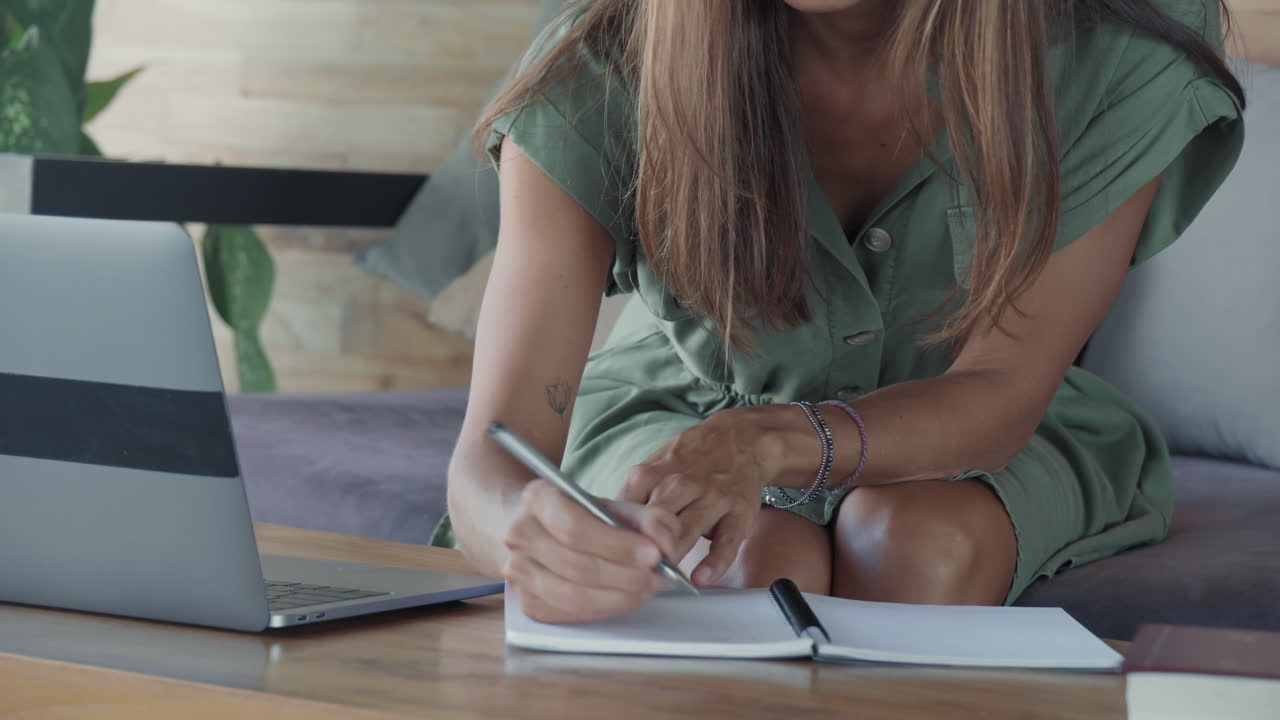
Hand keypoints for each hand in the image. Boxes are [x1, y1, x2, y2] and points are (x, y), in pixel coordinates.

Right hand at [503, 478, 678, 623]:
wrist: (537, 526)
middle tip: (659, 576)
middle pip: (576, 565)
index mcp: (537, 498)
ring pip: (572, 595)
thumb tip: (665, 541)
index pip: (575, 527)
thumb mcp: (612, 504)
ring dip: (618, 597)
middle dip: (625, 576)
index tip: (655, 554)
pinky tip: (625, 598)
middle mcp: (520, 534)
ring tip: (648, 588)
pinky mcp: (527, 602)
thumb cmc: (579, 514)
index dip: (617, 545)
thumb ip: (646, 518)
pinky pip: (569, 613)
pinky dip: (603, 609)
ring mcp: (519, 572)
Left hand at [618, 407, 786, 587]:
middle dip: (643, 547)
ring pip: (688, 529)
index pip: (626, 507)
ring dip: (672, 554)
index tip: (608, 557)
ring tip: (660, 577)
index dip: (615, 534)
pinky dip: (714, 561)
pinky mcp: (739, 512)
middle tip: (632, 574)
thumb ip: (631, 497)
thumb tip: (601, 528)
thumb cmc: (689, 461)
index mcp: (652, 474)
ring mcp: (713, 498)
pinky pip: (727, 540)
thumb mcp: (654, 466)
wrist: (741, 439)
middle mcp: (682, 484)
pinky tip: (701, 577)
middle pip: (656, 520)